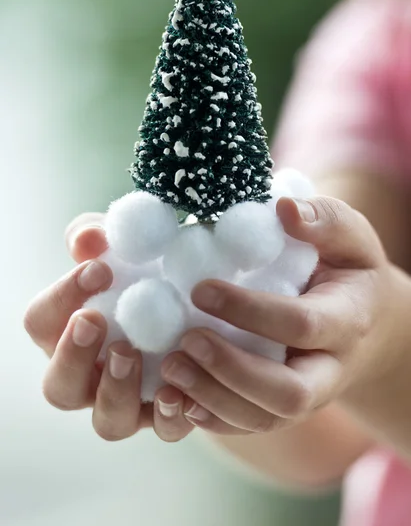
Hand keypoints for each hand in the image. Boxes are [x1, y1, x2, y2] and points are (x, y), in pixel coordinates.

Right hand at [24, 213, 192, 442]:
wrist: (205, 297)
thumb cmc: (152, 269)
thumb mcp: (127, 243)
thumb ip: (100, 236)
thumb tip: (88, 239)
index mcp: (72, 332)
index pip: (42, 322)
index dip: (62, 298)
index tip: (99, 270)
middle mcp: (92, 373)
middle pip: (59, 387)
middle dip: (71, 357)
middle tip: (95, 321)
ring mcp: (130, 399)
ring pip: (107, 420)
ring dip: (115, 390)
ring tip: (131, 353)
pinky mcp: (168, 412)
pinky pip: (163, 429)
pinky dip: (169, 415)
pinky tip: (180, 390)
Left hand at [161, 196, 396, 434]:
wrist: (365, 321)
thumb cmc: (349, 272)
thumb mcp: (350, 238)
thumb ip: (325, 220)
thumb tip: (283, 209)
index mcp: (346, 321)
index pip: (301, 324)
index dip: (250, 311)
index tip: (200, 289)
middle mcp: (328, 369)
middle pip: (288, 393)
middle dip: (232, 370)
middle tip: (185, 341)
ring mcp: (307, 395)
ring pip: (264, 418)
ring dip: (213, 398)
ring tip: (171, 366)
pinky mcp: (282, 406)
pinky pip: (250, 425)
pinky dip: (213, 418)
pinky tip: (178, 396)